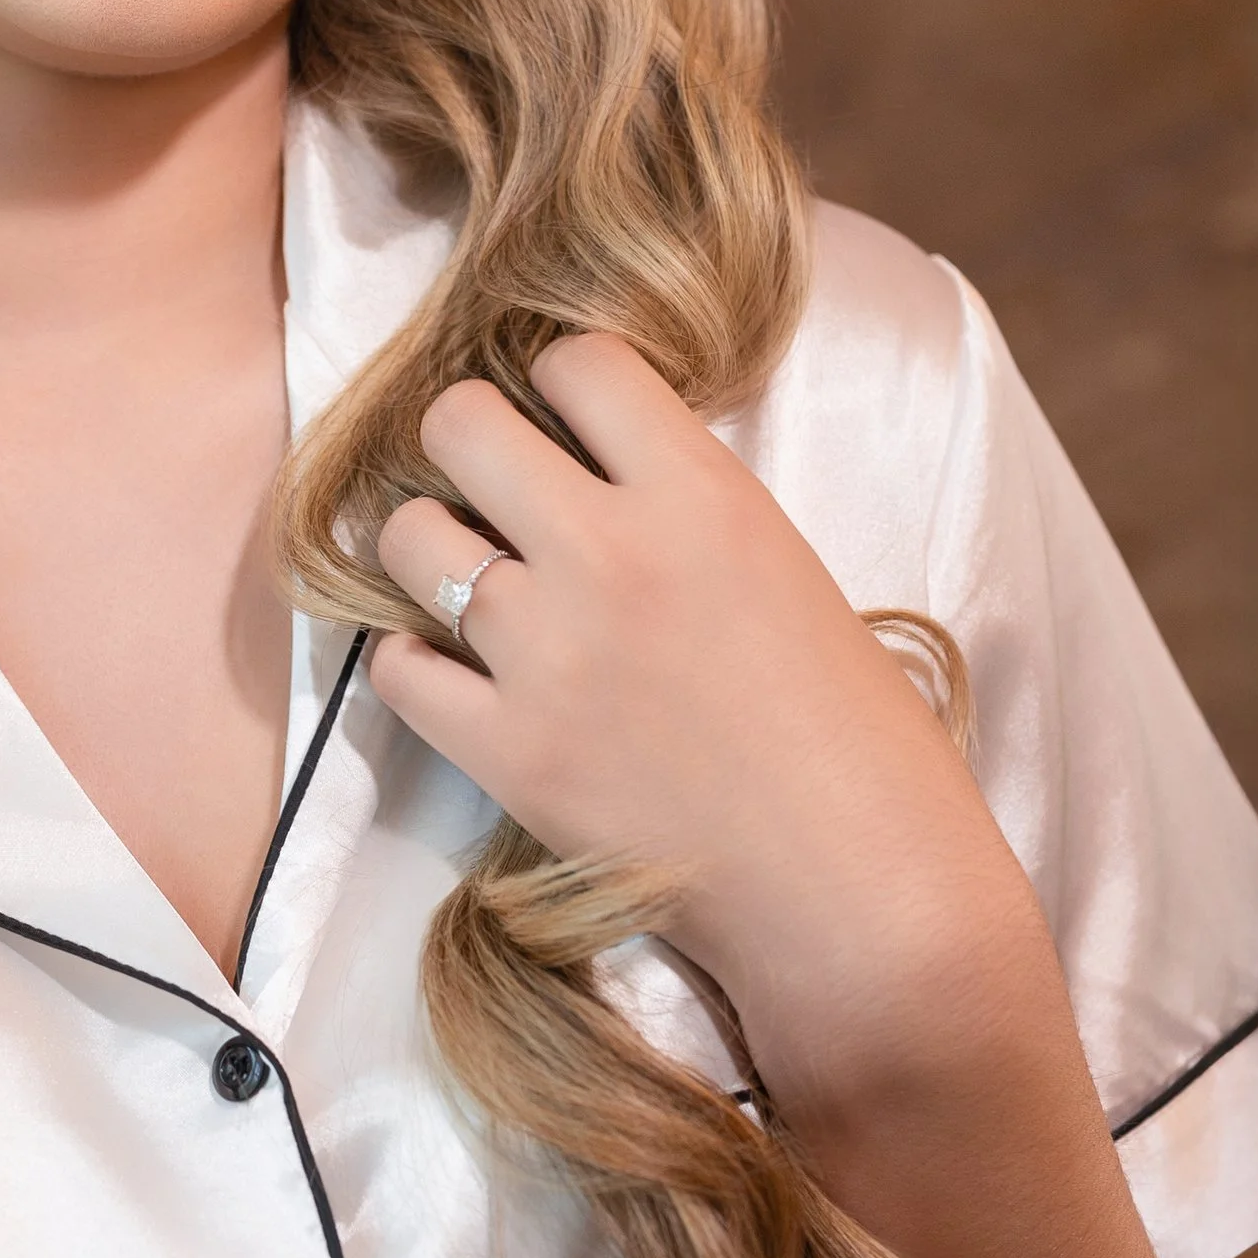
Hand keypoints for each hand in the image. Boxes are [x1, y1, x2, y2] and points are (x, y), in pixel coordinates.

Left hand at [371, 335, 1048, 1098]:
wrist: (862, 896)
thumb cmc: (863, 744)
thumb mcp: (789, 575)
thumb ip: (687, 512)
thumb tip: (596, 476)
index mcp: (703, 497)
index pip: (579, 360)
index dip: (563, 384)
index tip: (568, 422)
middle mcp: (610, 554)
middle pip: (459, 422)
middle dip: (470, 445)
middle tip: (497, 491)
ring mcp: (545, 654)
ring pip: (406, 537)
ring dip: (431, 552)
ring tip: (471, 583)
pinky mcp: (505, 753)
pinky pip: (394, 669)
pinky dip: (416, 666)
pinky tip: (461, 679)